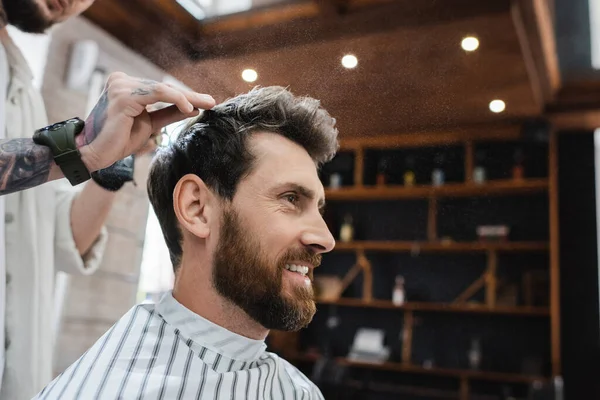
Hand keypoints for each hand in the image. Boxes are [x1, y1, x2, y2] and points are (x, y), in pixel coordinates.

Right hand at [77, 72, 214, 171]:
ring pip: (163, 89)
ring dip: (186, 97)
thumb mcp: (149, 124)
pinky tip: (188, 106)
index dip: (184, 96)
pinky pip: (156, 93)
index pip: (160, 90)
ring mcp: (120, 86)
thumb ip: (168, 114)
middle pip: (163, 88)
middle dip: (190, 96)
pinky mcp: (123, 95)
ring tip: (205, 104)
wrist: (97, 153)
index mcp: (126, 85)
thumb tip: (192, 108)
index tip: (206, 102)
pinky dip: (175, 98)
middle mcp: (121, 81)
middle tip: (212, 102)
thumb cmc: (119, 140)